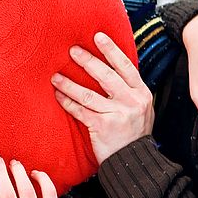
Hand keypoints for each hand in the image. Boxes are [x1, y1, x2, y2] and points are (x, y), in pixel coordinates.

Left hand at [52, 32, 153, 163]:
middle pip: (106, 75)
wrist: (135, 160)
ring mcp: (118, 114)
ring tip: (55, 76)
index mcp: (141, 93)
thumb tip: (109, 69)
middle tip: (72, 50)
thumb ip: (128, 91)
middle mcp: (131, 101)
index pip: (125, 66)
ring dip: (69, 83)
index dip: (111, 50)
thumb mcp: (141, 109)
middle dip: (87, 60)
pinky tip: (58, 95)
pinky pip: (80, 111)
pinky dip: (67, 102)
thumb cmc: (133, 134)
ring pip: (88, 93)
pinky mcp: (103, 126)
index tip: (98, 36)